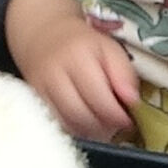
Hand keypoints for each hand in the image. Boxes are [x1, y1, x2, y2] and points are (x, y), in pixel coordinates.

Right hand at [13, 2, 139, 140]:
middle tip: (117, 126)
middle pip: (81, 114)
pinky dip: (75, 130)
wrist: (43, 35)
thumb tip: (132, 101)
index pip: (99, 97)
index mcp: (77, 57)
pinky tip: (87, 125)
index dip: (116, 115)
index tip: (129, 120)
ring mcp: (41, 89)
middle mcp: (55, 74)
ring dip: (90, 131)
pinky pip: (57, 124)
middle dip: (103, 127)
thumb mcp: (109, 48)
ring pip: (68, 123)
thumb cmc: (82, 43)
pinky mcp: (35, 101)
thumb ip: (124, 73)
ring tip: (104, 127)